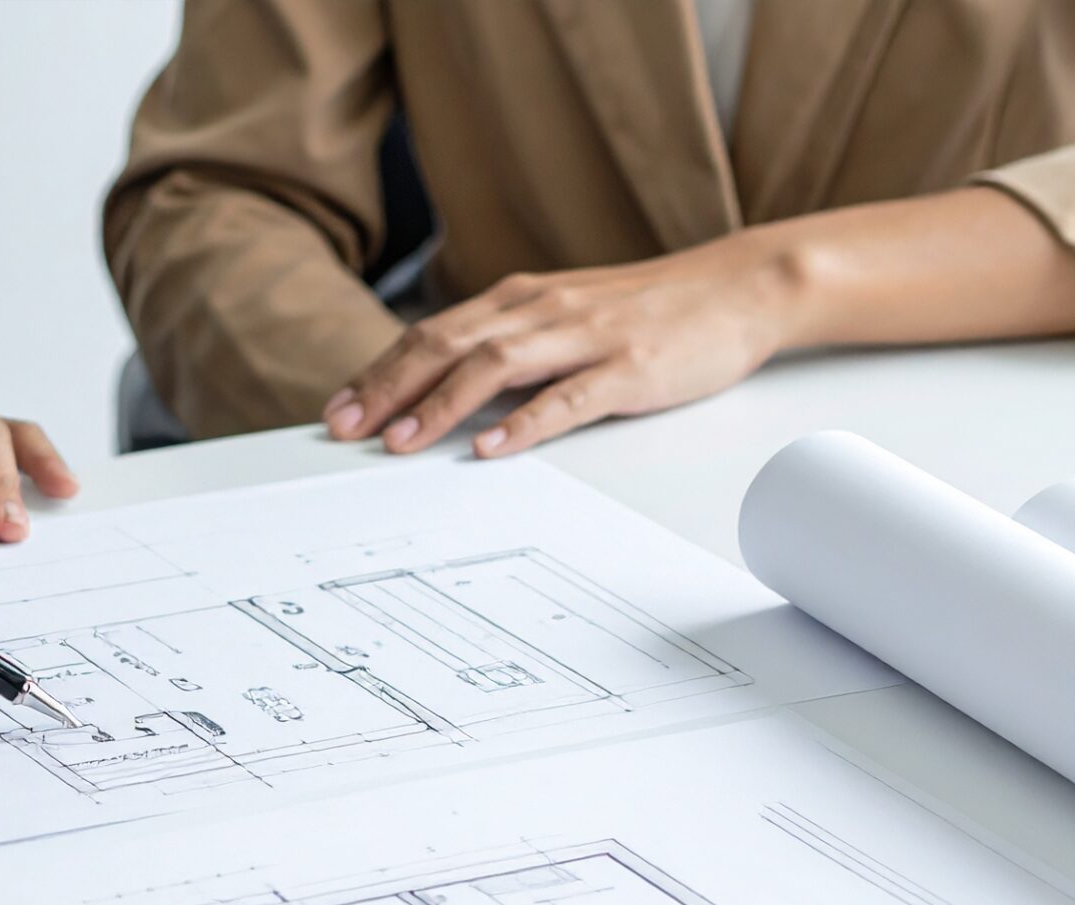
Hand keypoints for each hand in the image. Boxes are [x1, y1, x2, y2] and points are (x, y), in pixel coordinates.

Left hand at [323, 232, 802, 457]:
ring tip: (402, 443)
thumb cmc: (647, 310)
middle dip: (388, 389)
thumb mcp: (563, 317)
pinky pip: (570, 396)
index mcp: (521, 300)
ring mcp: (587, 336)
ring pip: (497, 365)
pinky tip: (493, 448)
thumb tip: (441, 390)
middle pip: (448, 345)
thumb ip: (508, 345)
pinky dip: (526, 422)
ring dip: (441, 405)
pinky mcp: (631, 366)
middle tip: (344, 430)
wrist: (738, 286)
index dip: (378, 372)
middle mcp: (543, 310)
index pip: (432, 334)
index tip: (336, 410)